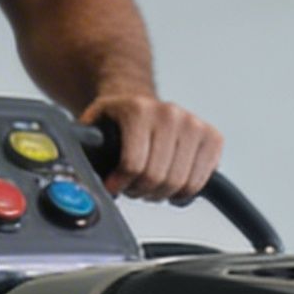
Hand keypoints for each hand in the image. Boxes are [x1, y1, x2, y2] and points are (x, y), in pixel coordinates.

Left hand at [83, 90, 221, 200]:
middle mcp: (170, 113)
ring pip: (181, 184)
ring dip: (163, 192)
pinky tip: (173, 181)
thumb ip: (84, 147)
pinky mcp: (213, 138)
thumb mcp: (92, 127)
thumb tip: (81, 174)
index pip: (135, 166)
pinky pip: (201, 181)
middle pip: (158, 178)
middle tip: (134, 185)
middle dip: (142, 190)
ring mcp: (194, 124)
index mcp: (138, 110)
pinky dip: (186, 190)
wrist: (139, 101)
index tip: (115, 187)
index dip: (121, 185)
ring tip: (151, 183)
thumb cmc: (118, 120)